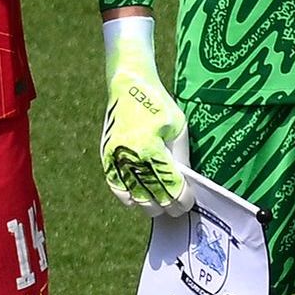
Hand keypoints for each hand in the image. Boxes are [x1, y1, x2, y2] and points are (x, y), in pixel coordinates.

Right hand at [100, 23, 192, 209]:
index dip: (182, 199)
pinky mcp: (105, 156)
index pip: (170, 185)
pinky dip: (127, 198)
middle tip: (178, 210)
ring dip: (149, 206)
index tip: (188, 204)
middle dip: (167, 207)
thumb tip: (186, 182)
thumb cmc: (158, 103)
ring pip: (133, 196)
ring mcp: (115, 158)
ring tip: (160, 208)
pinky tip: (138, 201)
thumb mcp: (178, 127)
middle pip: (152, 196)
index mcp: (151, 148)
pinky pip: (115, 186)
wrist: (128, 85)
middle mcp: (130, 157)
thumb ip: (180, 156)